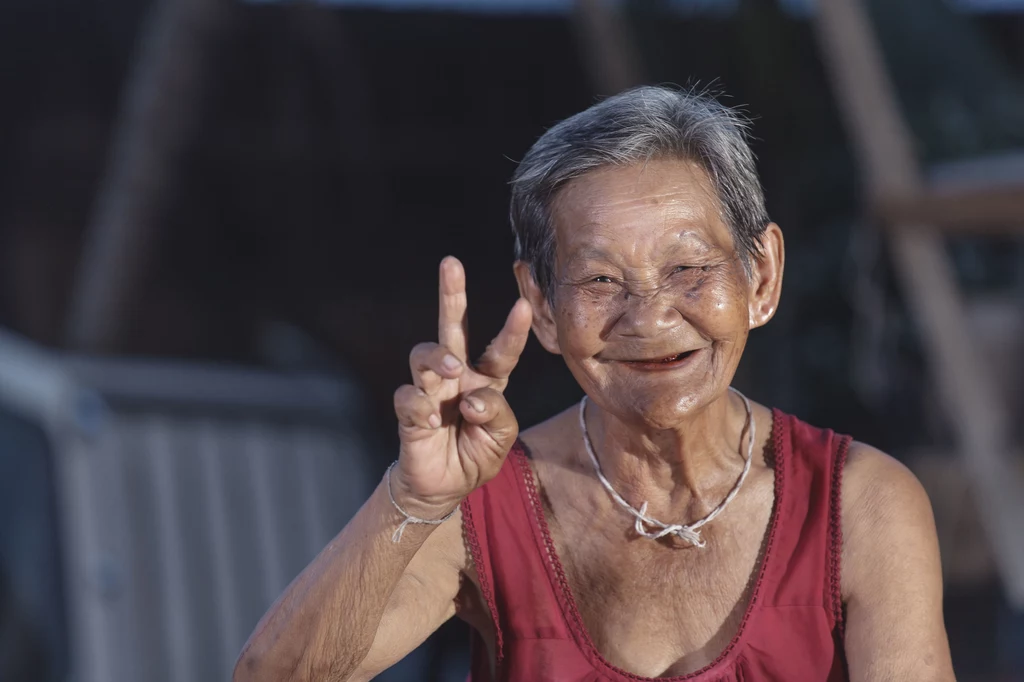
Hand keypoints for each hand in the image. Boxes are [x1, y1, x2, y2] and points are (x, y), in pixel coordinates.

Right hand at [392, 256, 532, 515]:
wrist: (444, 487)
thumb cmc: (477, 454)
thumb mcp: (502, 437)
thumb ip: (496, 414)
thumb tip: (470, 399)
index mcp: (487, 379)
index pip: (501, 350)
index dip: (513, 329)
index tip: (524, 305)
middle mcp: (458, 376)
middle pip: (452, 327)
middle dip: (451, 294)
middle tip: (451, 263)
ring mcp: (431, 390)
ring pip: (425, 354)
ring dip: (439, 358)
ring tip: (452, 372)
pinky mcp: (409, 411)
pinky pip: (409, 397)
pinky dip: (420, 407)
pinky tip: (432, 423)